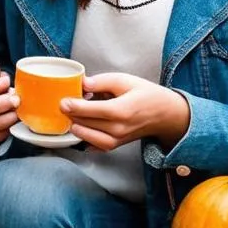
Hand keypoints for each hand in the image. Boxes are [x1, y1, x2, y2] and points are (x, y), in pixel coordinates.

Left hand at [61, 73, 188, 151]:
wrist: (165, 114)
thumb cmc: (145, 94)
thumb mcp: (124, 80)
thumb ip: (101, 81)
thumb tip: (82, 83)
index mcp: (121, 110)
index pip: (91, 111)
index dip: (73, 106)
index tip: (62, 102)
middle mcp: (118, 128)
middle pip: (86, 123)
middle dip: (71, 114)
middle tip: (63, 104)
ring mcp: (117, 140)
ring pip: (86, 137)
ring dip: (75, 126)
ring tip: (71, 114)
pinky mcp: (115, 146)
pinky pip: (93, 146)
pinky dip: (84, 139)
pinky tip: (81, 127)